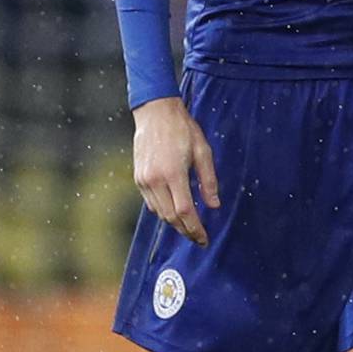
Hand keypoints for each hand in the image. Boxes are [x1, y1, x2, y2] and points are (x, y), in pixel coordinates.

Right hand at [131, 95, 220, 243]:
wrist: (155, 112)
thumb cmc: (182, 129)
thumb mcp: (203, 152)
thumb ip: (209, 181)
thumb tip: (214, 205)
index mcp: (173, 173)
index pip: (184, 211)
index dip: (195, 229)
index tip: (204, 239)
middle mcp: (155, 180)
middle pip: (170, 217)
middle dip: (185, 231)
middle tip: (198, 239)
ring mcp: (144, 180)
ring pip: (159, 213)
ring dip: (174, 223)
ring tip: (189, 227)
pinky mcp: (138, 178)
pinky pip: (151, 203)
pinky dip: (163, 211)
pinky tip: (174, 211)